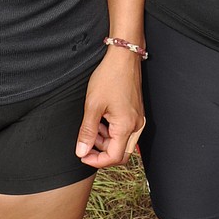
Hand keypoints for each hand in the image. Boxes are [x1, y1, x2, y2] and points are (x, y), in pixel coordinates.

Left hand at [75, 48, 144, 167]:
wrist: (123, 58)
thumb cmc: (110, 77)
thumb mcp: (93, 106)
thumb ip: (87, 132)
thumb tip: (82, 152)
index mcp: (126, 126)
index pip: (114, 157)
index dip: (96, 161)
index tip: (82, 155)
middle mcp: (136, 126)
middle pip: (120, 153)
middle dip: (101, 152)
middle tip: (85, 143)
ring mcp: (137, 119)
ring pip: (121, 142)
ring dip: (105, 140)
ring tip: (92, 126)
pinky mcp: (136, 113)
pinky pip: (124, 131)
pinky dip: (111, 131)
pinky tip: (101, 119)